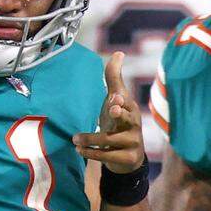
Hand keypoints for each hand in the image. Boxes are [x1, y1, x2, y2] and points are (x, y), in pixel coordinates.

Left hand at [72, 52, 144, 173]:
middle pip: (128, 118)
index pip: (126, 102)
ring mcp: (133, 142)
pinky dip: (92, 153)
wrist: (128, 158)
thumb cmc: (119, 123)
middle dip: (119, 114)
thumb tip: (119, 53)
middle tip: (112, 108)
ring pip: (111, 140)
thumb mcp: (117, 101)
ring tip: (75, 139)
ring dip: (91, 139)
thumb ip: (114, 79)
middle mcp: (134, 124)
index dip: (121, 100)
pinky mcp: (128, 158)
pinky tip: (79, 150)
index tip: (115, 98)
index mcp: (130, 109)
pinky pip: (108, 156)